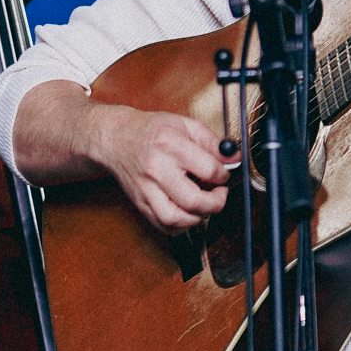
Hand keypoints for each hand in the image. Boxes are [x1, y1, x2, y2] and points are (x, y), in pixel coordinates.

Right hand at [94, 106, 229, 232]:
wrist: (116, 139)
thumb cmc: (151, 130)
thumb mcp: (184, 125)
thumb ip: (212, 142)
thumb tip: (234, 157)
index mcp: (169, 144)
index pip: (209, 170)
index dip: (224, 175)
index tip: (223, 174)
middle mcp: (156, 168)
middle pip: (193, 200)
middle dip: (216, 203)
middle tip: (219, 194)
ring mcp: (146, 189)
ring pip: (175, 219)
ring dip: (197, 218)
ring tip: (203, 206)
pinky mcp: (140, 203)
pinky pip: (163, 226)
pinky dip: (180, 226)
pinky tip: (187, 214)